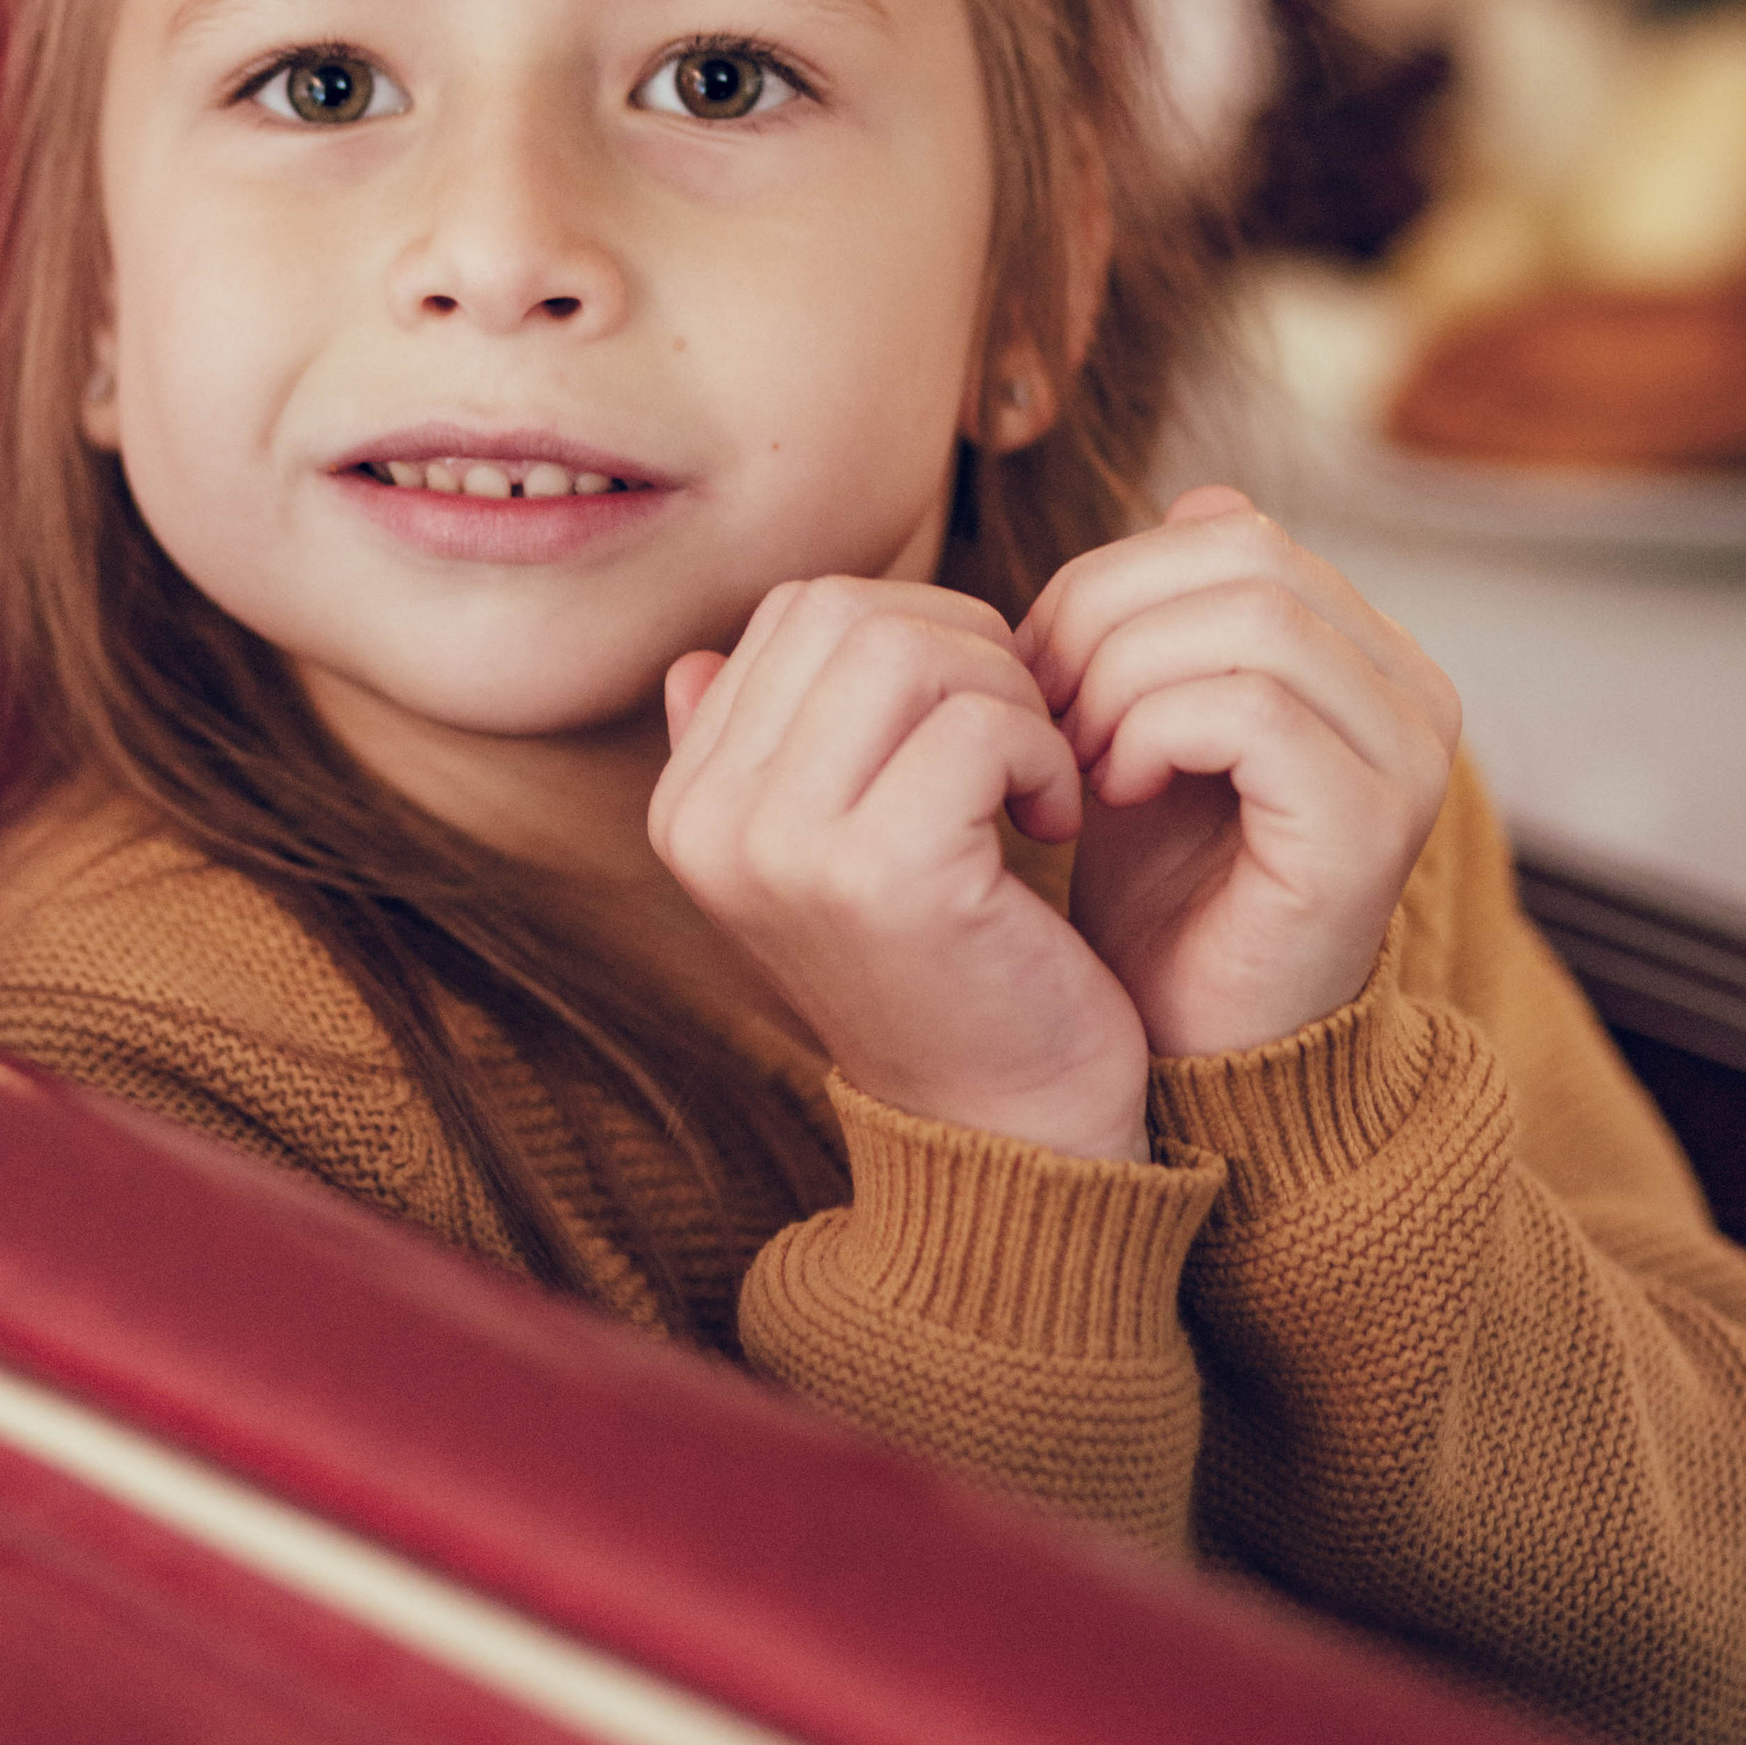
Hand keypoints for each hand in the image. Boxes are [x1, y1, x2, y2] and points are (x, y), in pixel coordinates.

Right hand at [650, 578, 1151, 1163]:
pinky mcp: (882, 874)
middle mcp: (711, 824)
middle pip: (846, 611)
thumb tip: (699, 660)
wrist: (1006, 1133)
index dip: (913, 629)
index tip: (969, 718)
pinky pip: (978, 723)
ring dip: (1008, 694)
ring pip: (910, 648)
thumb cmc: (940, 969)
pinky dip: (1042, 752)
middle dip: (966, 646)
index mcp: (689, 808)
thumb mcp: (830, 853)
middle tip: (1019, 735)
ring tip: (1033, 776)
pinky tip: (1056, 819)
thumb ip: (764, 755)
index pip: (797, 613)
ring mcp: (785, 848)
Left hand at [1018, 489, 1459, 1062]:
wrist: (1185, 1049)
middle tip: (1038, 703)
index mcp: (1370, 656)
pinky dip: (1151, 732)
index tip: (1034, 661)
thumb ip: (1178, 613)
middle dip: (1107, 615)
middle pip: (1245, 556)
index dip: (1112, 577)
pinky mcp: (1371, 827)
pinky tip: (1109, 791)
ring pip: (1250, 621)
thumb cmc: (1163, 888)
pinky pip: (1250, 709)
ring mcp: (1409, 760)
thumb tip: (1199, 494)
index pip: (1236, 531)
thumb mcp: (1154, 718)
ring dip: (1121, 676)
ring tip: (1072, 752)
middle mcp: (1415, 696)